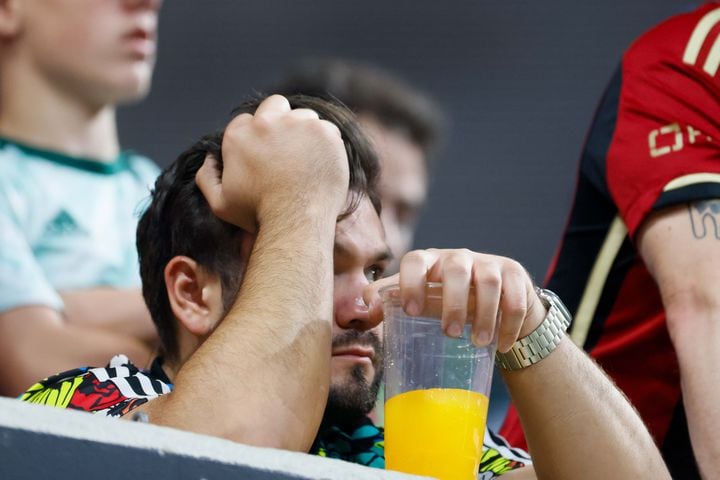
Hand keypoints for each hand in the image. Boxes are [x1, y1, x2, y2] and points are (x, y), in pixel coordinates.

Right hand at [195, 95, 348, 231]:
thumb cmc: (258, 215)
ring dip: (304, 131)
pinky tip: (322, 162)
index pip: (246, 121)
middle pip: (274, 105)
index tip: (266, 154)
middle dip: (280, 120)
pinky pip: (327, 128)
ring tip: (306, 159)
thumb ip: (207, 177)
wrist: (297, 222)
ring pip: (303, 115)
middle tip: (287, 148)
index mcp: (238, 135)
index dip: (256, 137)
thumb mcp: (220, 203)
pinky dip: (326, 142)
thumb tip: (210, 158)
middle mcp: (267, 123)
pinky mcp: (324, 132)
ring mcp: (298, 124)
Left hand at [364, 248, 545, 352]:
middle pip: (457, 269)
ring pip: (489, 281)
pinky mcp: (514, 274)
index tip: (412, 312)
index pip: (415, 260)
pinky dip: (510, 323)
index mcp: (430, 262)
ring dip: (485, 314)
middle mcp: (458, 257)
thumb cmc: (444, 300)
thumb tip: (358, 310)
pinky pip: (515, 295)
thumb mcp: (419, 298)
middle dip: (453, 302)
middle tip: (450, 333)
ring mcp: (489, 263)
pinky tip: (502, 345)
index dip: (411, 282)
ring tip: (479, 342)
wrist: (492, 299)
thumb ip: (390, 299)